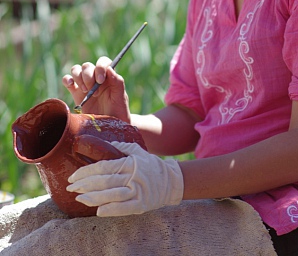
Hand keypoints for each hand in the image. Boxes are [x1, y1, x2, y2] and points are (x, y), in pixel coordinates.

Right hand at [62, 56, 130, 120]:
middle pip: (87, 66)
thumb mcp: (121, 98)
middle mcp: (96, 78)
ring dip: (79, 78)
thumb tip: (109, 68)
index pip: (103, 62)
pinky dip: (67, 79)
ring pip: (76, 70)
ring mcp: (85, 85)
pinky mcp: (75, 94)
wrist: (109, 129)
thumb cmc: (118, 112)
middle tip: (95, 93)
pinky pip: (67, 80)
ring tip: (85, 91)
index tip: (101, 80)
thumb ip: (118, 82)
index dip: (100, 67)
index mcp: (108, 77)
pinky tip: (71, 85)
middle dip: (89, 76)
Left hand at [66, 141, 183, 215]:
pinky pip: (124, 207)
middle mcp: (131, 176)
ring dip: (93, 197)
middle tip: (70, 188)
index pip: (103, 167)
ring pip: (111, 194)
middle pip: (104, 180)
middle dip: (84, 184)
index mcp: (129, 163)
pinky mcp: (141, 204)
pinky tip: (98, 211)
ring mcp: (136, 191)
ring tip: (78, 198)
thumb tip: (109, 143)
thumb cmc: (152, 165)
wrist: (172, 180)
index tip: (73, 176)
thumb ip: (123, 147)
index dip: (86, 171)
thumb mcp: (139, 151)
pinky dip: (111, 209)